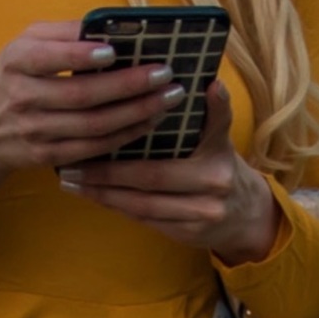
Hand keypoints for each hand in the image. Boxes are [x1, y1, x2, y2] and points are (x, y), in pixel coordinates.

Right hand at [0, 21, 185, 237]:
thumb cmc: (11, 79)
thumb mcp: (23, 47)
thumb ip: (60, 36)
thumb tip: (106, 27)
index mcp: (15, 62)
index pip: (48, 58)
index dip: (81, 56)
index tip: (114, 51)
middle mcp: (23, 98)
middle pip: (82, 95)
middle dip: (128, 86)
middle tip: (164, 76)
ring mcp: (37, 132)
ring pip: (94, 126)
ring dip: (136, 113)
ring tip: (167, 99)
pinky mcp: (50, 157)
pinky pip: (96, 148)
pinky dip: (126, 135)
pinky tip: (150, 122)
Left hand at [56, 81, 281, 264]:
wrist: (246, 217)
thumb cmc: (219, 168)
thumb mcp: (220, 140)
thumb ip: (214, 115)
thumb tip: (211, 84)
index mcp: (217, 154)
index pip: (195, 134)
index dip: (172, 119)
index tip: (149, 105)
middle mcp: (213, 184)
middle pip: (152, 177)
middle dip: (108, 172)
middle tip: (73, 163)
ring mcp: (203, 213)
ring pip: (144, 204)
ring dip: (105, 194)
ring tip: (74, 182)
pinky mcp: (190, 233)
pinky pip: (147, 220)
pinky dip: (118, 208)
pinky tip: (95, 197)